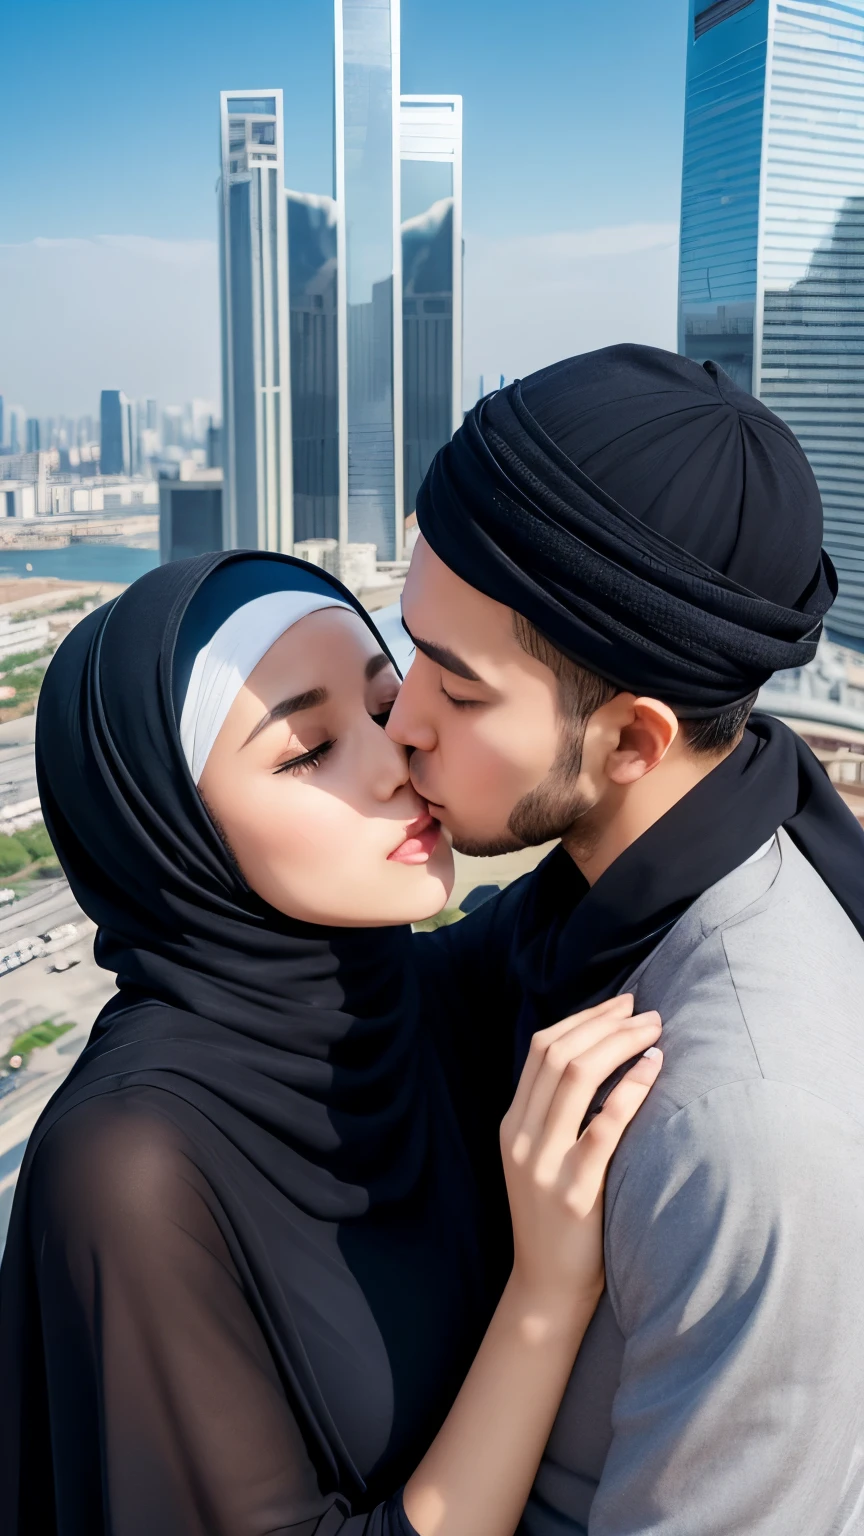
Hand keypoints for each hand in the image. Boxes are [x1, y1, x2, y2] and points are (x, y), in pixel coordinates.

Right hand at [500, 994, 661, 1316]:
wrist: (546, 1288)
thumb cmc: (557, 1219)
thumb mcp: (540, 1159)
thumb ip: (556, 1114)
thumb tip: (600, 1057)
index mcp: (512, 1124)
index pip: (541, 1049)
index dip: (583, 1018)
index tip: (620, 1004)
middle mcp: (522, 1137)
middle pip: (559, 1054)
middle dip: (605, 1022)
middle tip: (644, 1010)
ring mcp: (545, 1164)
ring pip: (576, 1078)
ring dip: (619, 1044)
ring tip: (653, 1031)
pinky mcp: (576, 1191)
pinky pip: (604, 1126)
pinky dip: (631, 1089)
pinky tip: (654, 1069)